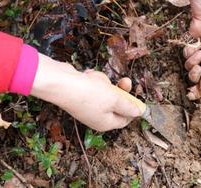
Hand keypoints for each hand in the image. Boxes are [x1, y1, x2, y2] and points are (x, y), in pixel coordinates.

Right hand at [30, 54, 144, 130]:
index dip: (132, 107)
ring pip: (105, 91)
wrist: (61, 83)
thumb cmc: (89, 94)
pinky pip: (94, 85)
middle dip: (119, 90)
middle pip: (115, 103)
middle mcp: (96, 117)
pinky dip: (93, 79)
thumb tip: (139, 113)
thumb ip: (129, 106)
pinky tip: (87, 76)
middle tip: (125, 81)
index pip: (125, 119)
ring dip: (104, 82)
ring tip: (96, 79)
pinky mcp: (80, 94)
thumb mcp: (115, 100)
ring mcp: (87, 105)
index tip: (137, 95)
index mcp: (105, 123)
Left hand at [184, 0, 200, 98]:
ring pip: (190, 67)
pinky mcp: (192, 47)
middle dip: (195, 74)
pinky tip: (196, 45)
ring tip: (200, 51)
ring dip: (193, 60)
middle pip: (197, 78)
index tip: (192, 95)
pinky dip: (190, 51)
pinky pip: (186, 56)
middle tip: (197, 68)